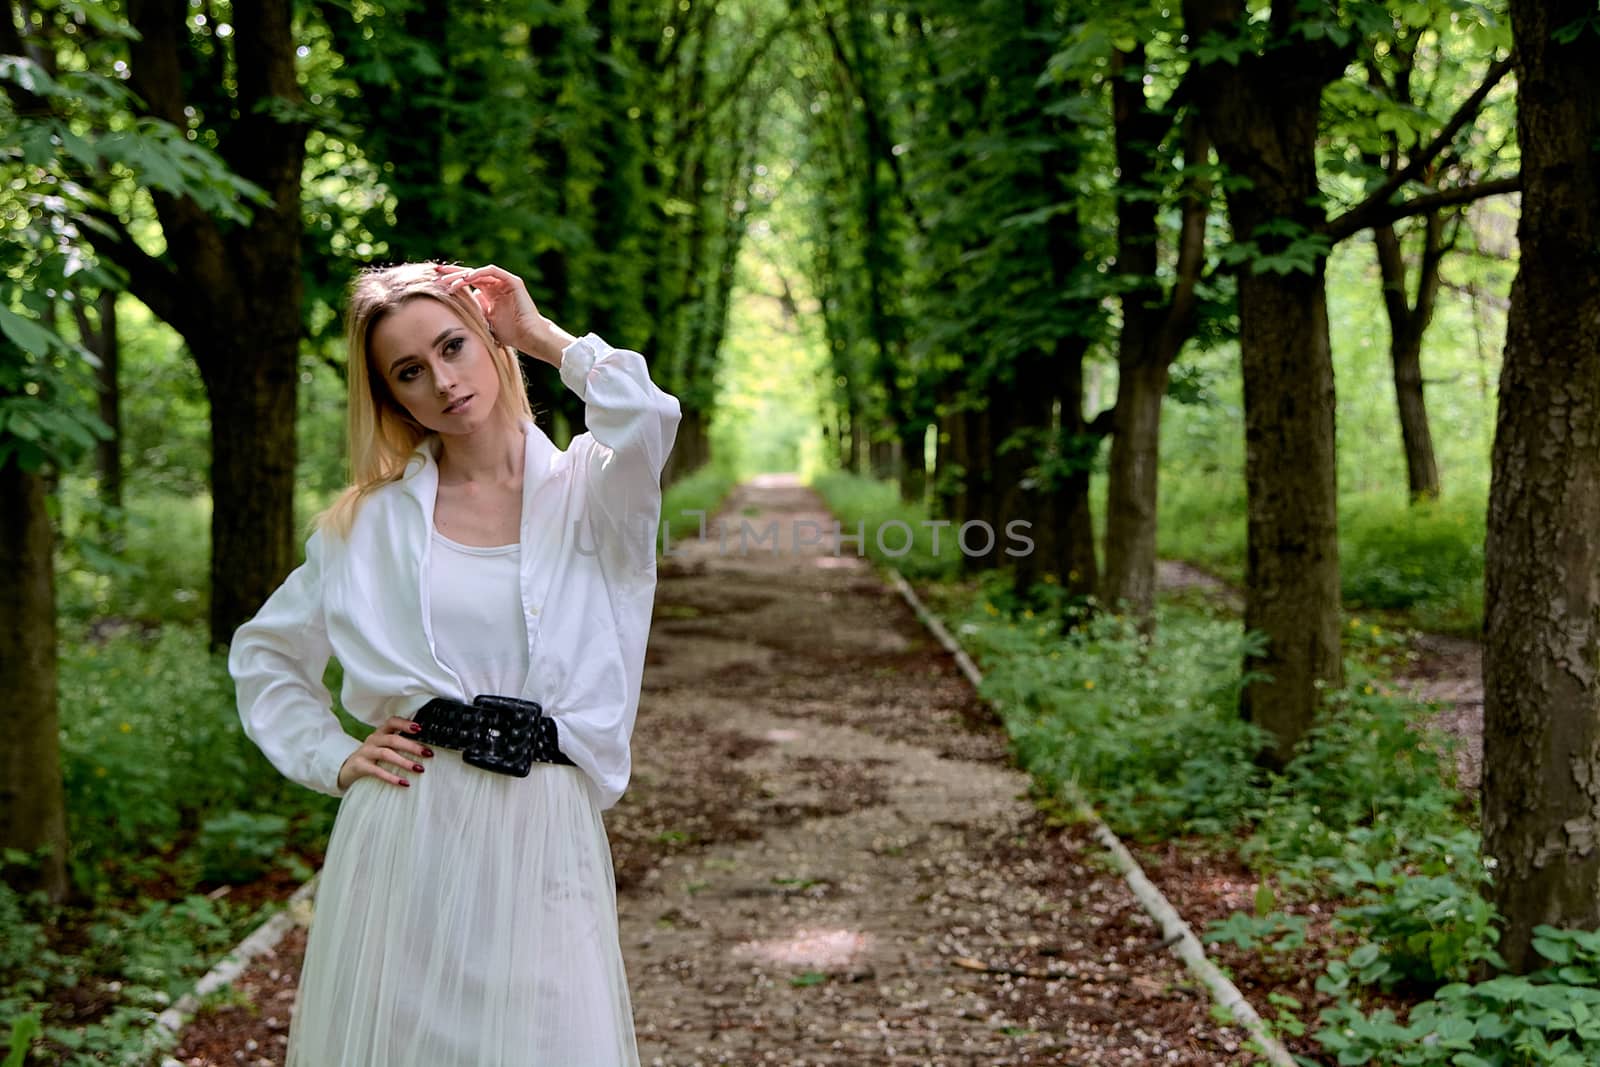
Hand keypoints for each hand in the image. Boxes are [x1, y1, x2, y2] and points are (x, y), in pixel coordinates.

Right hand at [337, 716, 433, 790]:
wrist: (346, 769)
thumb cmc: (373, 757)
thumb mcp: (383, 746)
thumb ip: (399, 743)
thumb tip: (426, 748)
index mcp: (380, 732)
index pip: (392, 721)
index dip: (405, 723)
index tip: (420, 728)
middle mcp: (373, 739)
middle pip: (393, 739)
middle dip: (412, 746)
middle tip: (428, 753)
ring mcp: (365, 752)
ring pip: (386, 754)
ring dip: (405, 762)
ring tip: (419, 769)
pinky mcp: (360, 766)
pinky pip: (377, 771)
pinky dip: (391, 777)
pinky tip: (404, 783)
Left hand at [432, 263, 572, 364]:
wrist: (529, 337)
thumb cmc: (510, 334)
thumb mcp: (484, 322)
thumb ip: (474, 312)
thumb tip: (458, 307)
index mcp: (490, 294)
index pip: (468, 283)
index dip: (452, 281)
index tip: (435, 283)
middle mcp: (496, 286)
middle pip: (471, 275)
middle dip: (453, 274)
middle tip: (436, 273)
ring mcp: (505, 282)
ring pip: (479, 272)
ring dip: (463, 276)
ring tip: (449, 282)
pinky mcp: (513, 282)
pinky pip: (493, 272)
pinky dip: (479, 273)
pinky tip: (467, 278)